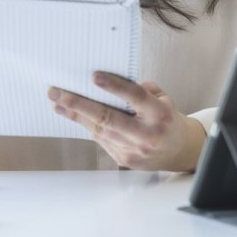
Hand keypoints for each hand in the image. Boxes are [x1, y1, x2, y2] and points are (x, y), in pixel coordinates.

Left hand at [48, 73, 207, 171]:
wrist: (179, 151)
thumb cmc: (167, 119)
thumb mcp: (163, 99)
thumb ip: (140, 90)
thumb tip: (109, 82)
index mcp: (159, 114)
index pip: (135, 97)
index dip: (114, 87)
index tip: (94, 76)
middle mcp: (146, 134)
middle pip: (107, 118)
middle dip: (78, 104)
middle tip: (57, 92)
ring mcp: (134, 150)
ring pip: (99, 130)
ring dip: (76, 115)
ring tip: (58, 102)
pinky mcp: (124, 159)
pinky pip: (101, 139)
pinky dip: (88, 126)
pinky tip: (75, 115)